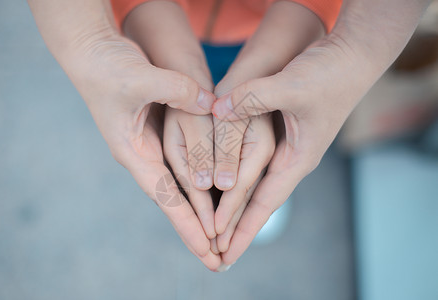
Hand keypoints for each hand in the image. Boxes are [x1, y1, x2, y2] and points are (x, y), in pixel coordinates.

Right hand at [123, 1, 221, 268]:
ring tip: (221, 234)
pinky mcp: (158, 133)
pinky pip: (183, 164)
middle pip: (174, 200)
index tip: (207, 250)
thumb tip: (209, 104)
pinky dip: (198, 181)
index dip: (187, 224)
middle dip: (196, 228)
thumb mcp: (140, 77)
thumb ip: (175, 90)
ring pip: (180, 185)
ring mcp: (151, 146)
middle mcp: (143, 156)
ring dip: (199, 210)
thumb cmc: (108, 67)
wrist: (93, 52)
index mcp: (134, 152)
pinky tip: (213, 194)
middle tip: (219, 258)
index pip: (166, 196)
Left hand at [212, 0, 430, 264]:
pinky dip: (240, 176)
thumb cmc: (330, 73)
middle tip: (216, 251)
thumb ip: (254, 97)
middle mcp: (292, 158)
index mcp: (297, 158)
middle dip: (238, 226)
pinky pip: (255, 162)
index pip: (264, 201)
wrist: (352, 55)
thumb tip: (217, 109)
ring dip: (237, 205)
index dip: (243, 226)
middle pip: (259, 200)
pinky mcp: (282, 131)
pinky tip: (227, 184)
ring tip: (217, 226)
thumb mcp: (292, 86)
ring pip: (256, 183)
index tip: (224, 249)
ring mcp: (288, 146)